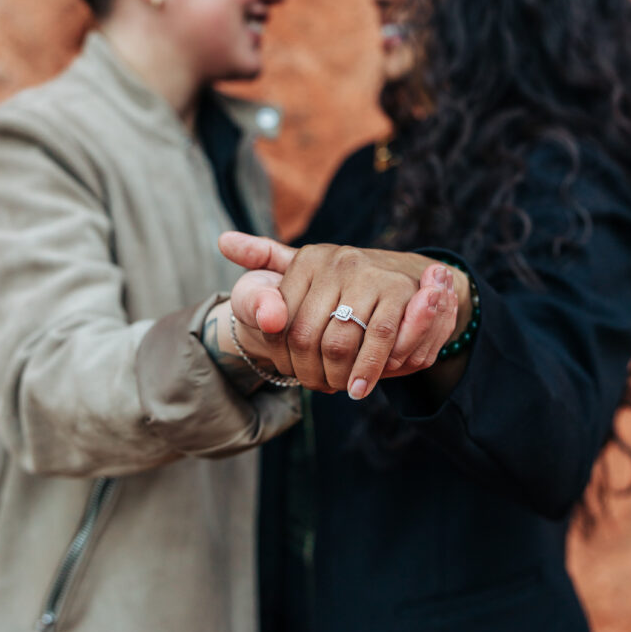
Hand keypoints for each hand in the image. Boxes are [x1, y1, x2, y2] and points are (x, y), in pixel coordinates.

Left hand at [219, 233, 466, 399]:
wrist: (406, 276)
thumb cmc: (343, 284)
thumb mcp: (303, 271)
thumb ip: (263, 259)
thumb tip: (224, 241)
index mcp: (307, 259)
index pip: (282, 323)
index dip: (286, 357)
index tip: (292, 373)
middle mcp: (336, 260)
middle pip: (308, 337)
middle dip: (312, 372)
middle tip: (318, 388)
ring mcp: (368, 273)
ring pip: (341, 342)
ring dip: (339, 376)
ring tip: (339, 390)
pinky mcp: (397, 289)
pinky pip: (377, 339)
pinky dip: (368, 369)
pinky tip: (360, 387)